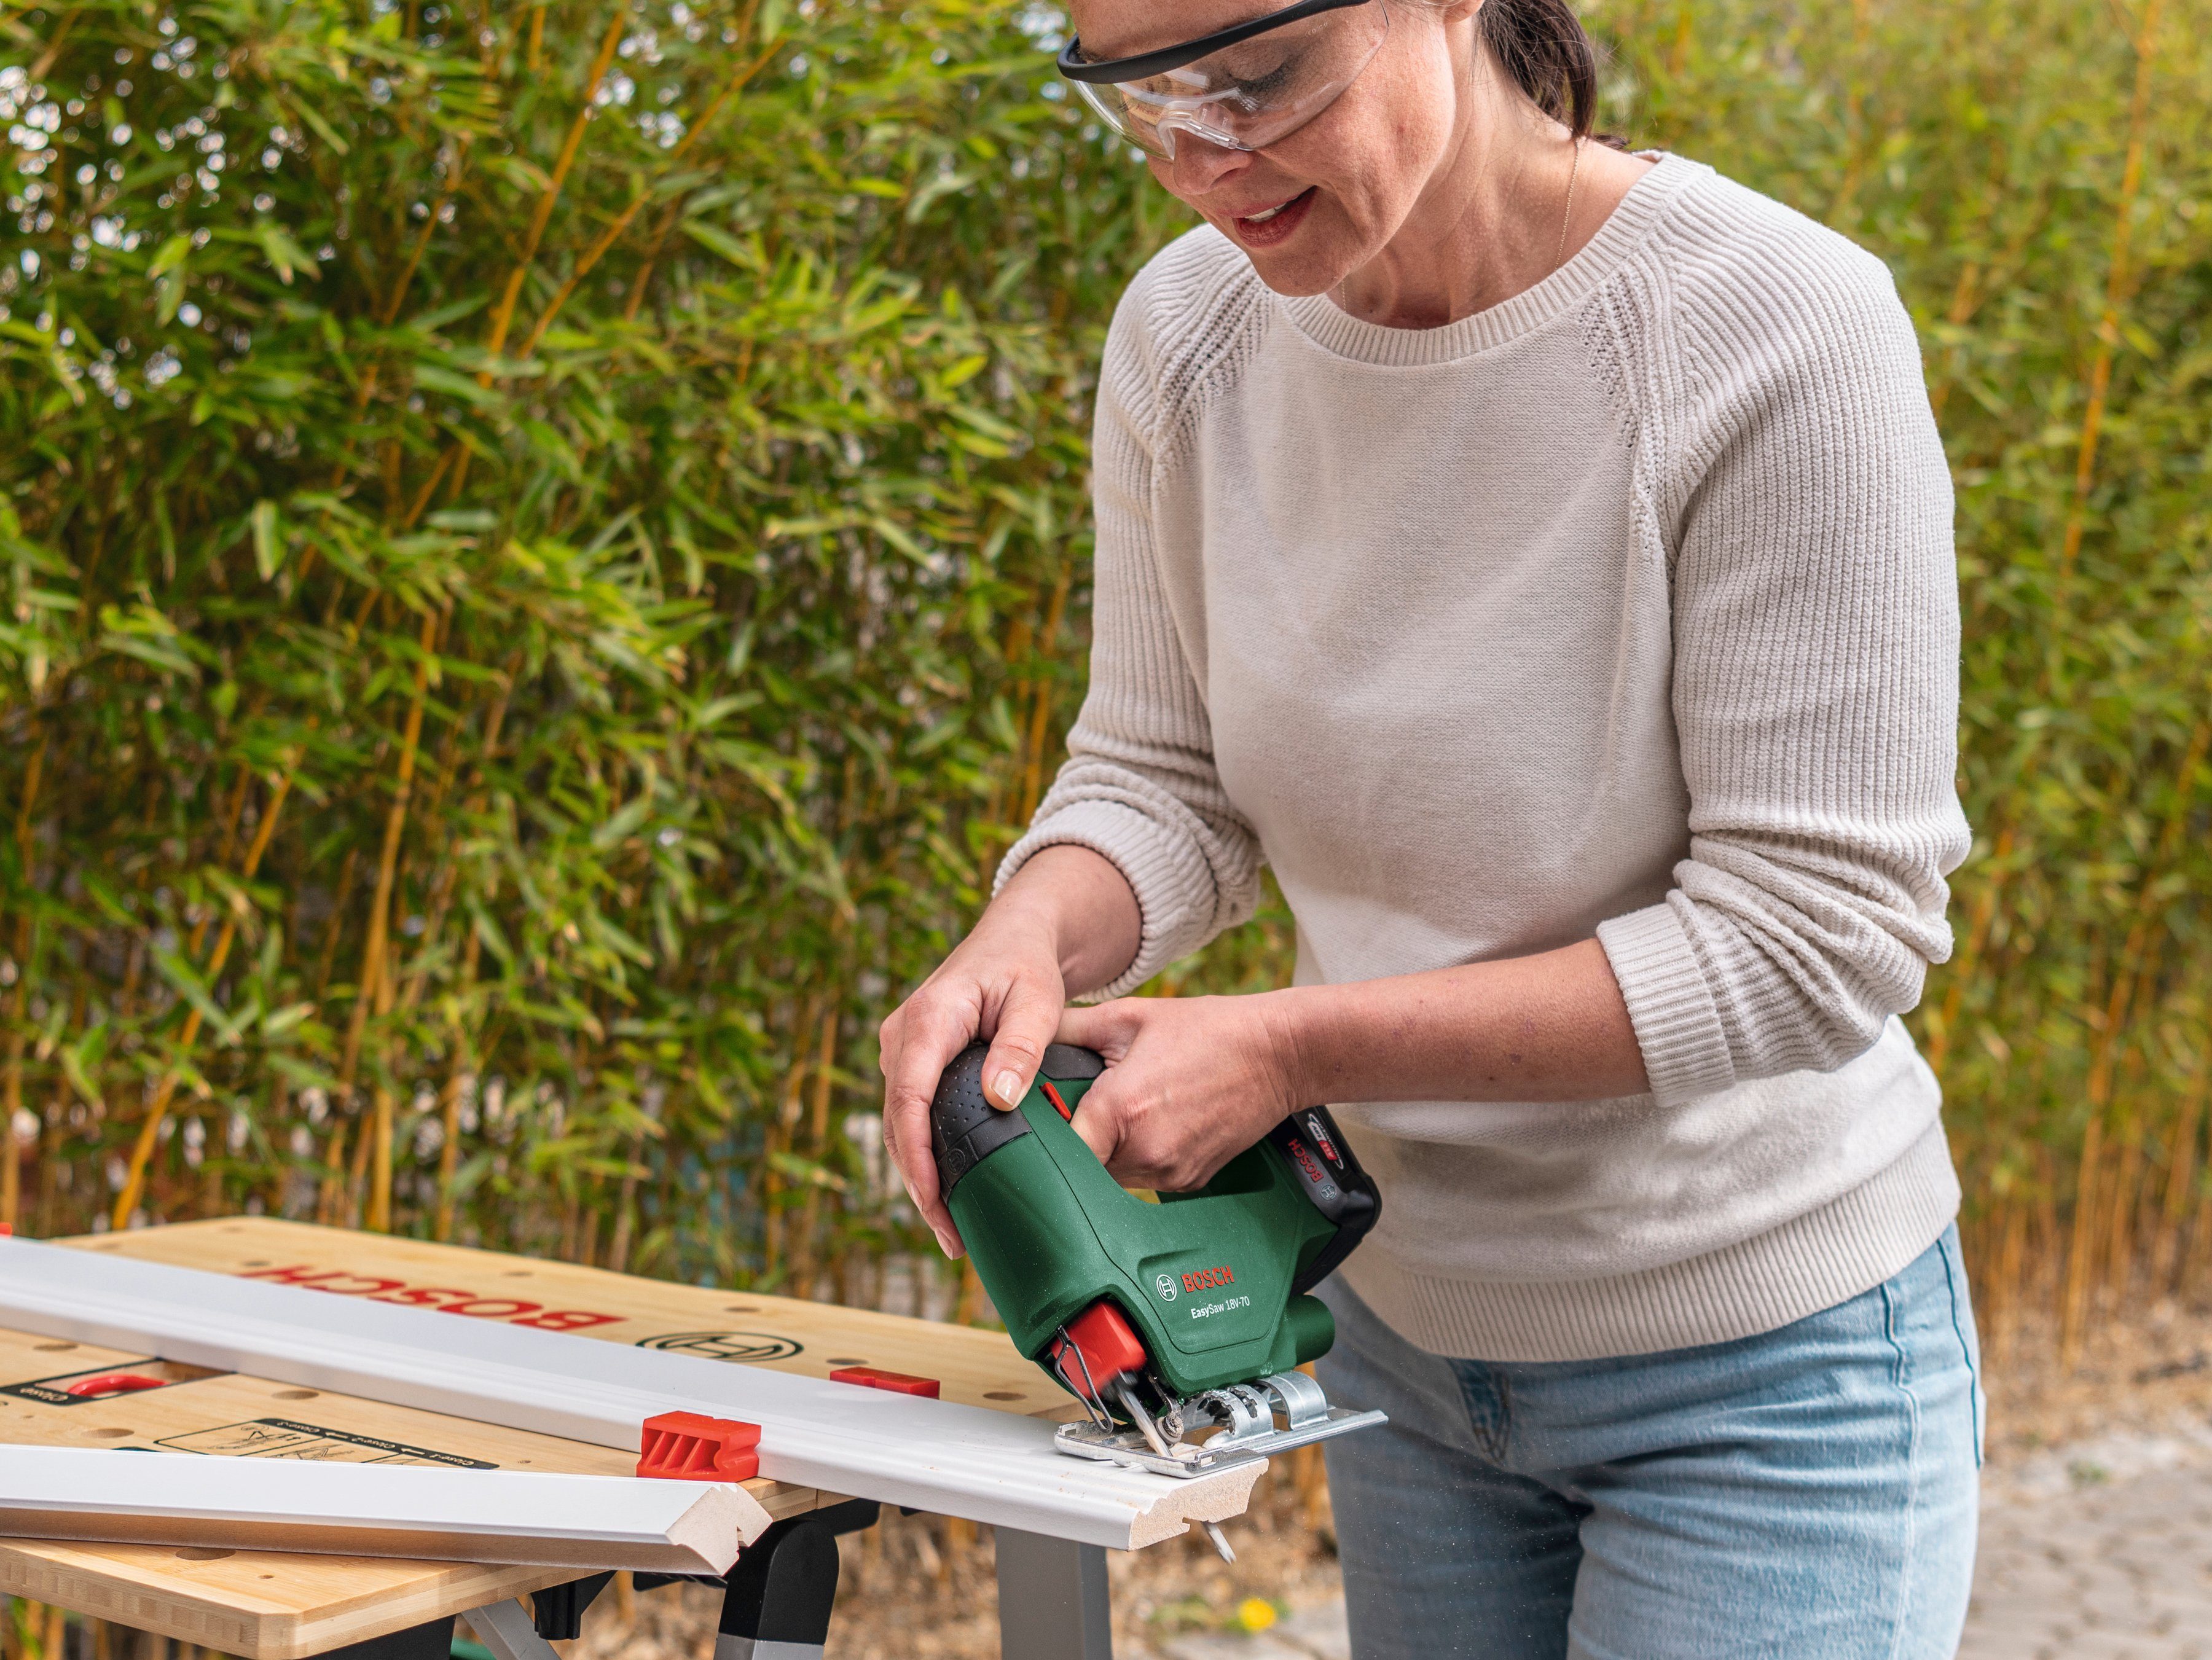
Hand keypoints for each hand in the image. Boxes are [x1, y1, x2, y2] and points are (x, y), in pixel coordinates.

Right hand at [877, 913, 1066, 1258]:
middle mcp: (902, 1037)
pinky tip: (952, 1193)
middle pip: (900, 1123)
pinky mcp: (913, 1064)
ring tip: (954, 1232)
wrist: (1014, 938)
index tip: (935, 1202)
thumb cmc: (1026, 965)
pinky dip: (929, 1156)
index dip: (918, 1158)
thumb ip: (1021, 1046)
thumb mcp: (1036, 999)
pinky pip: (913, 1116)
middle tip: (954, 1239)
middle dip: (921, 1185)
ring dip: (923, 1178)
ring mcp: (903, 1051)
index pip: (909, 1099)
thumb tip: (1001, 1098)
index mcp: (927, 1019)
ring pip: (903, 1126)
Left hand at [1055, 993, 1304, 1191]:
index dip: (1043, 1137)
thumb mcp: (1128, 1016)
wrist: (1276, 1054)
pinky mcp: (1190, 1182)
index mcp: (1120, 1110)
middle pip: (1082, 1166)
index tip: (1038, 1122)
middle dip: (1076, 1141)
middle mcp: (1144, 1151)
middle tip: (1080, 1109)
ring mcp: (1170, 1172)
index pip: (1058, 1149)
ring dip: (1106, 1152)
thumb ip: (1069, 1029)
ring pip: (1111, 1178)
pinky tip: (1152, 1124)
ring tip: (1121, 1113)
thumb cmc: (1205, 1030)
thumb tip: (1024, 1037)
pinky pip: (1144, 1180)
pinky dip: (1138, 1157)